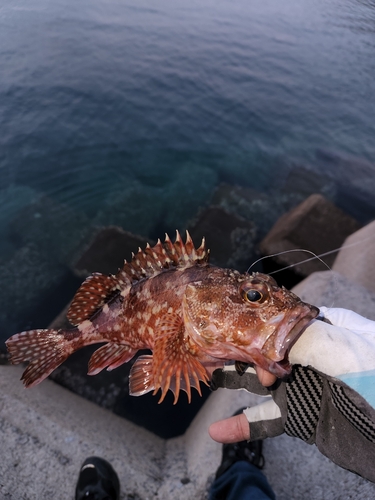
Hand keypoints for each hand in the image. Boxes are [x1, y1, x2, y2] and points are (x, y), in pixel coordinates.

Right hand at [209, 307, 374, 443]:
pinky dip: (241, 426)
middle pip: (266, 345)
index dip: (259, 316)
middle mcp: (312, 354)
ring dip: (233, 377)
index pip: (285, 316)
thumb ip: (303, 340)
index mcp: (328, 329)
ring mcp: (304, 385)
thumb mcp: (345, 352)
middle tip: (213, 347)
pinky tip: (217, 430)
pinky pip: (265, 419)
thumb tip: (266, 336)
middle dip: (239, 346)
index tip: (233, 317)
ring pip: (260, 378)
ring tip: (206, 373)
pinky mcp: (300, 414)